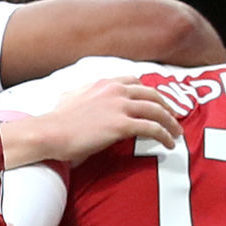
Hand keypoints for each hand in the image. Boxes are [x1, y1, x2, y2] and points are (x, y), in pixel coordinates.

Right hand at [16, 72, 184, 163]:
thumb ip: (81, 94)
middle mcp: (115, 90)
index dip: (150, 92)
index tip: (157, 103)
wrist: (49, 133)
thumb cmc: (55, 121)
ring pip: (157, 110)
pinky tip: (168, 144)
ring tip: (176, 134)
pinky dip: (164, 135)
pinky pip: (152, 128)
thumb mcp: (70, 98)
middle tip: (174, 118)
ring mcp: (119, 106)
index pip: (135, 82)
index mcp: (104, 83)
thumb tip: (75, 97)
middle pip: (152, 94)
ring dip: (170, 123)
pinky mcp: (121, 125)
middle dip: (167, 106)